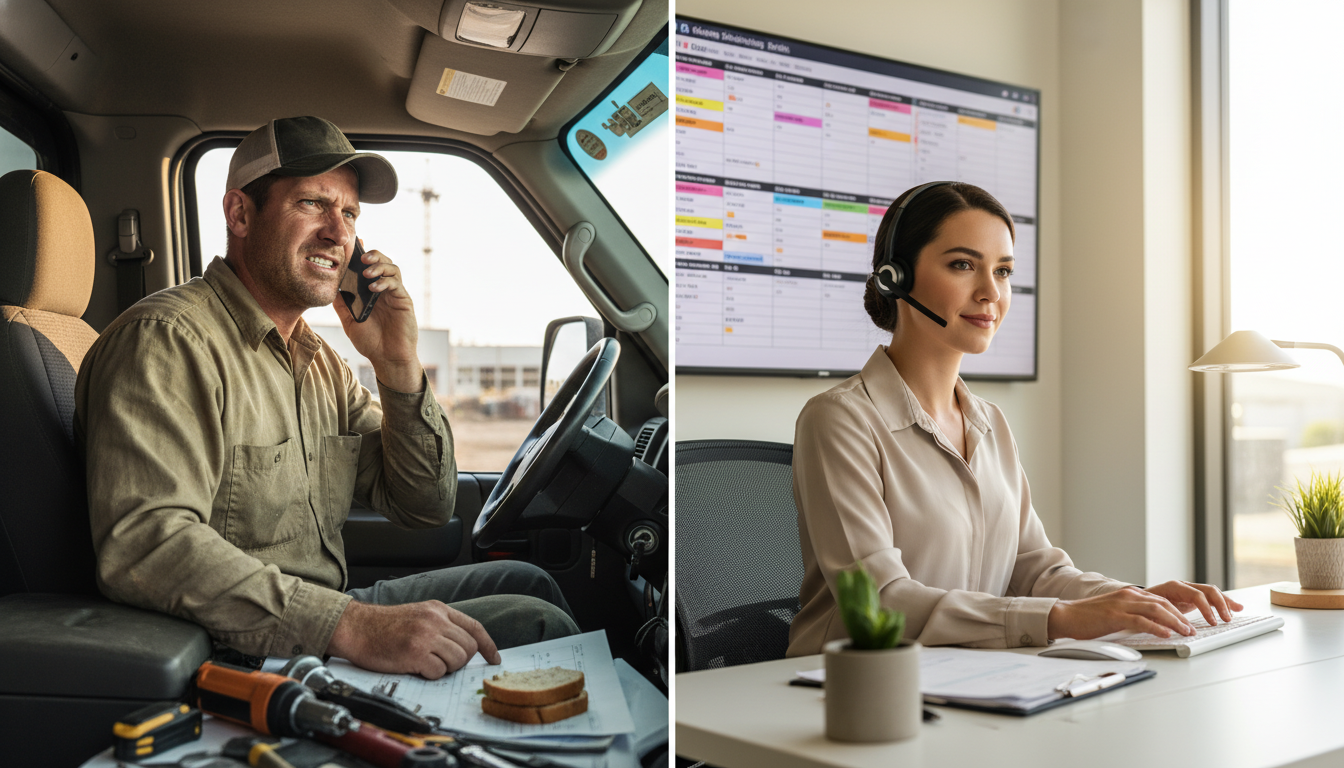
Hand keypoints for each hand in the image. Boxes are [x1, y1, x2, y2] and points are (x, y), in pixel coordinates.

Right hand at [326, 600, 500, 678]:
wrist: (357, 628)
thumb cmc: (384, 627)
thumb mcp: (419, 615)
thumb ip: (441, 625)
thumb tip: (464, 646)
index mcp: (438, 609)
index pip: (474, 626)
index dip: (488, 645)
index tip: (494, 658)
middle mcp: (435, 620)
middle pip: (469, 647)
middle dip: (459, 661)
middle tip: (441, 663)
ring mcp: (425, 635)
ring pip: (457, 660)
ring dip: (445, 668)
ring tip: (426, 664)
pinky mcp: (414, 653)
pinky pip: (438, 671)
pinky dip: (430, 675)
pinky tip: (416, 668)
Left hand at [336, 246, 423, 391]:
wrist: (387, 358)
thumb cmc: (370, 341)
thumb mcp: (349, 320)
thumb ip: (342, 303)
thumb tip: (330, 285)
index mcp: (371, 291)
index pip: (367, 267)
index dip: (362, 254)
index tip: (353, 244)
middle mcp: (384, 289)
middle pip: (382, 262)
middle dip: (373, 255)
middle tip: (361, 257)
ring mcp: (395, 294)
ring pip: (392, 268)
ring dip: (379, 265)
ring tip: (366, 271)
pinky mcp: (404, 300)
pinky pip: (396, 283)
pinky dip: (385, 281)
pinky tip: (374, 288)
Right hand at [1048, 586, 1197, 640]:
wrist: (1066, 615)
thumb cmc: (1087, 617)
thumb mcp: (1114, 612)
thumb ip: (1131, 614)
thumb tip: (1150, 626)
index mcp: (1129, 594)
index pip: (1160, 600)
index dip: (1177, 612)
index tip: (1187, 623)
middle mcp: (1128, 596)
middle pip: (1163, 604)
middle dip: (1181, 618)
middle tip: (1191, 630)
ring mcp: (1122, 605)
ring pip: (1157, 610)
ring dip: (1175, 622)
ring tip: (1186, 633)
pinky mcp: (1115, 616)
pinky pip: (1142, 621)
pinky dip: (1157, 628)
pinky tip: (1167, 634)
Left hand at [1143, 580, 1243, 625]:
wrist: (1136, 600)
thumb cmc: (1142, 607)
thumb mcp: (1149, 613)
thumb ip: (1161, 618)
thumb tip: (1170, 629)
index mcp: (1174, 587)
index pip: (1196, 595)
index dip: (1206, 609)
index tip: (1212, 623)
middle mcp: (1183, 586)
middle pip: (1208, 590)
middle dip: (1220, 604)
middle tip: (1227, 619)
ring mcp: (1188, 590)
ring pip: (1212, 592)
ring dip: (1225, 602)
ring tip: (1235, 613)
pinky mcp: (1192, 596)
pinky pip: (1211, 597)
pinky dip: (1223, 602)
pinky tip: (1235, 608)